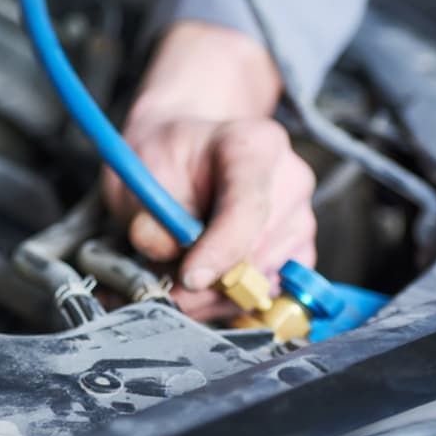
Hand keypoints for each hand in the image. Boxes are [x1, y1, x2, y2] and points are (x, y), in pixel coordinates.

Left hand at [102, 22, 316, 319]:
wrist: (185, 138)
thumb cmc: (158, 148)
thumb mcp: (136, 168)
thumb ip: (145, 206)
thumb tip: (159, 248)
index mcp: (253, 145)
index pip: (247, 207)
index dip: (218, 250)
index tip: (186, 274)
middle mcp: (289, 176)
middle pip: (261, 251)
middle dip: (209, 281)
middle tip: (162, 284)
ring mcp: (299, 212)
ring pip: (272, 278)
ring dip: (221, 294)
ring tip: (178, 278)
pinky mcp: (297, 243)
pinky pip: (278, 288)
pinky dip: (240, 297)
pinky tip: (207, 283)